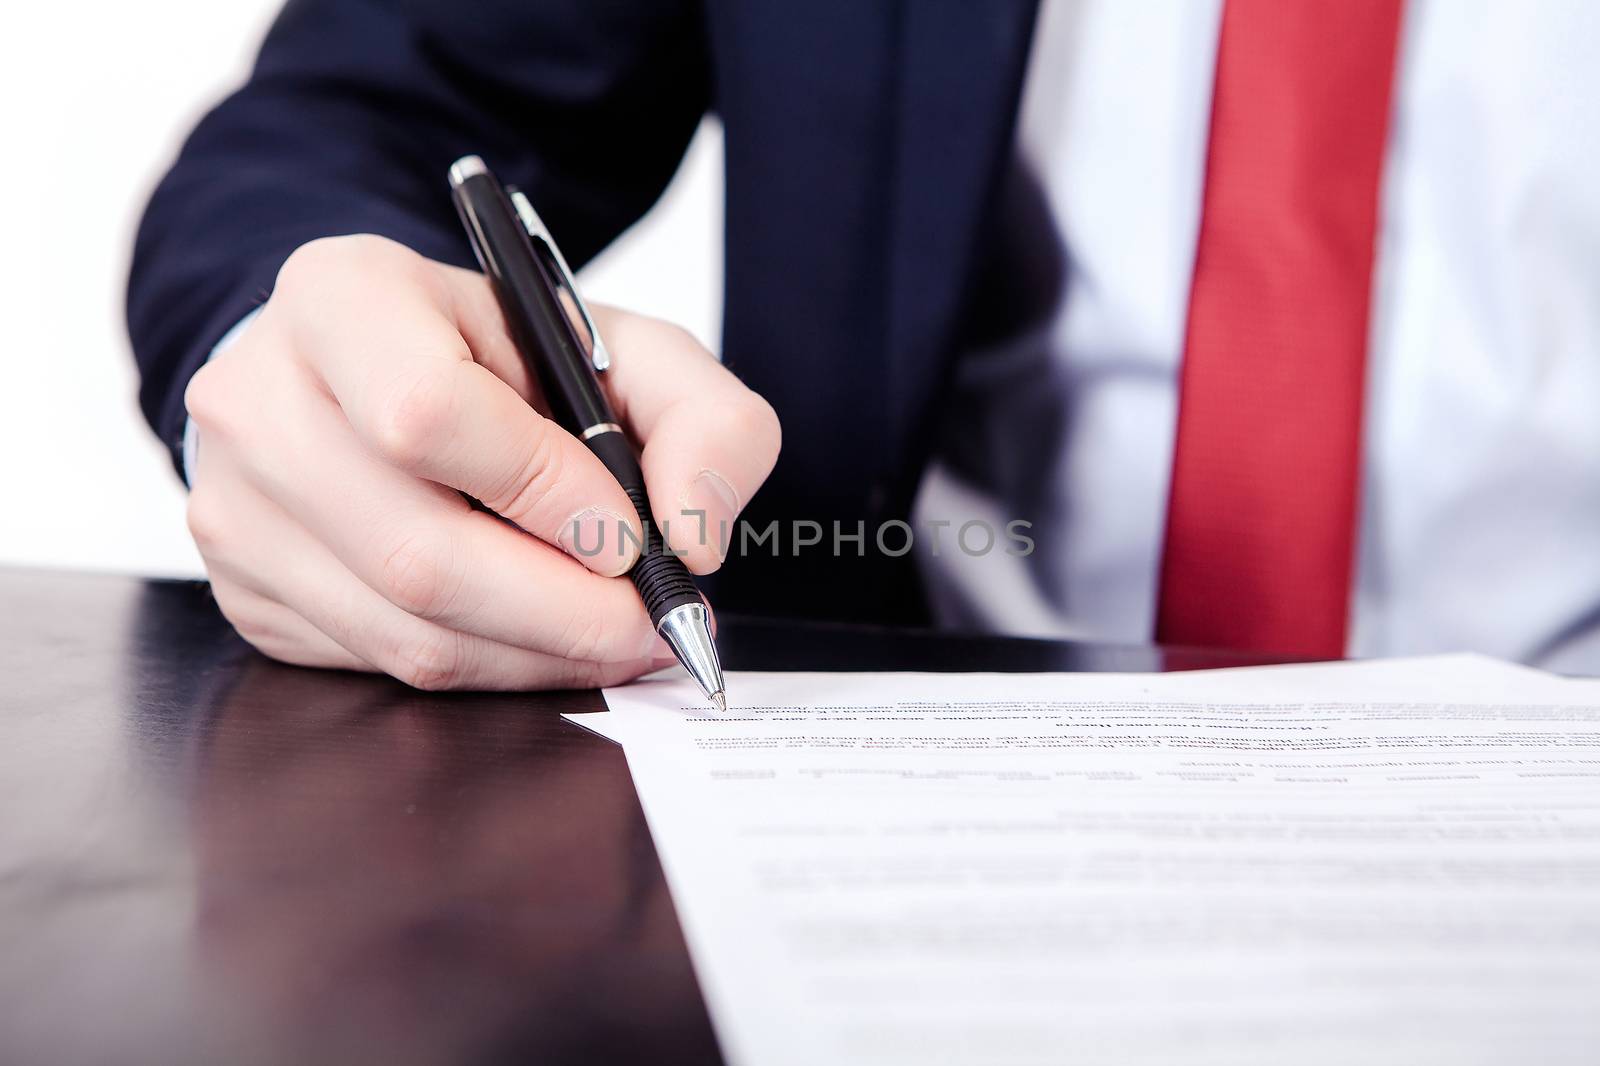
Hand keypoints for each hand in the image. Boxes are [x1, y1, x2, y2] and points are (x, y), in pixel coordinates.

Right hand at [183, 235, 779, 689]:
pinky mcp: (245, 590)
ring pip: (403, 627)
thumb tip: (693, 538)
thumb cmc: (507, 360)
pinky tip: (541, 639)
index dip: (544, 491)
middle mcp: (260, 397)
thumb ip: (707, 422)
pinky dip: (488, 669)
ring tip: (613, 635)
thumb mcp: (630, 350)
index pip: (428, 414)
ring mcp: (236, 503)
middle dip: (563, 610)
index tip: (626, 533)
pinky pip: (381, 663)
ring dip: (536, 654)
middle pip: (415, 550)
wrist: (380, 377)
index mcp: (343, 297)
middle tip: (648, 623)